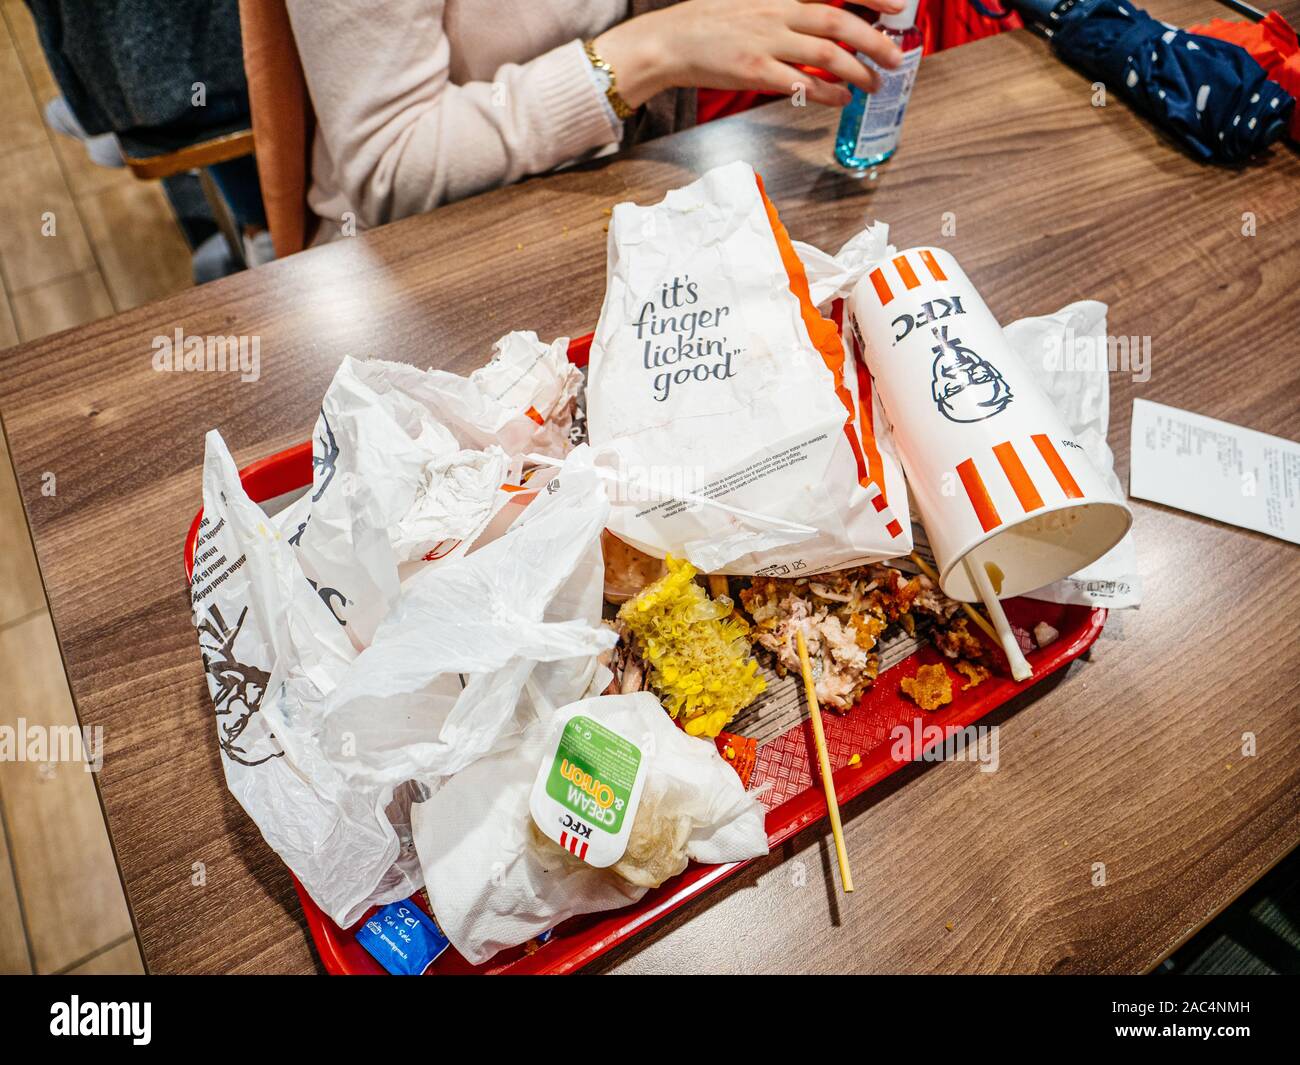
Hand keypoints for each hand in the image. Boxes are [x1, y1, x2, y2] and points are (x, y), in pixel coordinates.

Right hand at [594, 0, 907, 109]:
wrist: (670, 41)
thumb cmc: (710, 23)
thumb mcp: (753, 2)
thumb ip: (788, 9)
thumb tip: (823, 22)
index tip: (899, 5)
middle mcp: (778, 11)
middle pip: (840, 24)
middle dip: (875, 41)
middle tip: (895, 57)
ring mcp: (767, 42)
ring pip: (827, 56)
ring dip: (857, 72)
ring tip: (873, 84)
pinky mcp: (755, 72)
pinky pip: (801, 85)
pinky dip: (827, 93)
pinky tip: (840, 99)